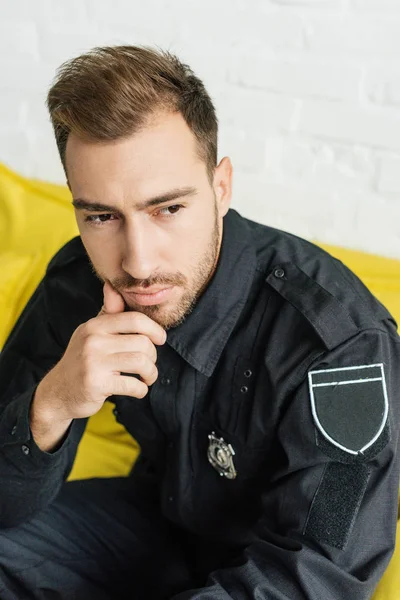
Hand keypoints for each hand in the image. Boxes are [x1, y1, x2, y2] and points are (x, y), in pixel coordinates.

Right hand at [33, 280, 165, 424]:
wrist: (58, 392)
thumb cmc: (82, 360)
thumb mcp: (91, 333)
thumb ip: (107, 313)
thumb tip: (112, 285)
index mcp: (95, 326)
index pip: (135, 320)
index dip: (155, 329)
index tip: (161, 339)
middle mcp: (92, 341)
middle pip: (143, 343)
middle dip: (153, 356)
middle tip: (149, 365)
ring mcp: (93, 362)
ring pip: (141, 363)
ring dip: (151, 374)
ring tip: (147, 378)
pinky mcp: (96, 384)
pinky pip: (133, 385)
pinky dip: (142, 390)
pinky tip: (138, 390)